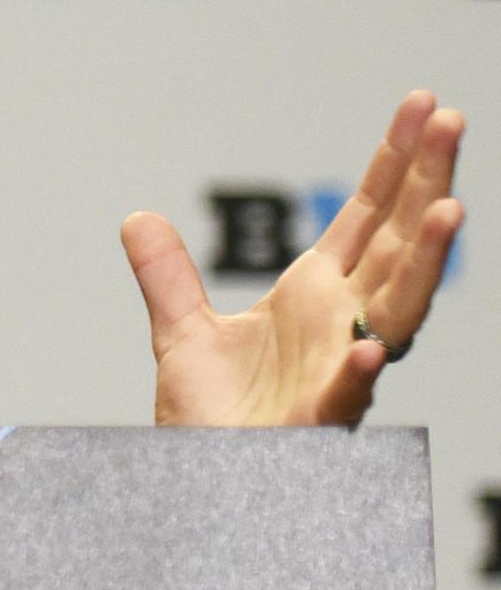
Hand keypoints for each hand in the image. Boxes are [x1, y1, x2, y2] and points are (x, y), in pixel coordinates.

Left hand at [120, 91, 464, 425]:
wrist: (204, 483)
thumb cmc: (212, 421)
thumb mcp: (181, 334)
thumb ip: (167, 277)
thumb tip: (138, 218)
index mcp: (317, 298)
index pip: (368, 217)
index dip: (395, 162)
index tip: (422, 105)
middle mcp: (342, 326)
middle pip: (397, 243)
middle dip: (426, 182)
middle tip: (452, 119)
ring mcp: (339, 371)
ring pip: (397, 312)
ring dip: (426, 263)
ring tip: (450, 209)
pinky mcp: (317, 421)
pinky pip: (346, 394)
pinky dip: (360, 371)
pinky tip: (370, 346)